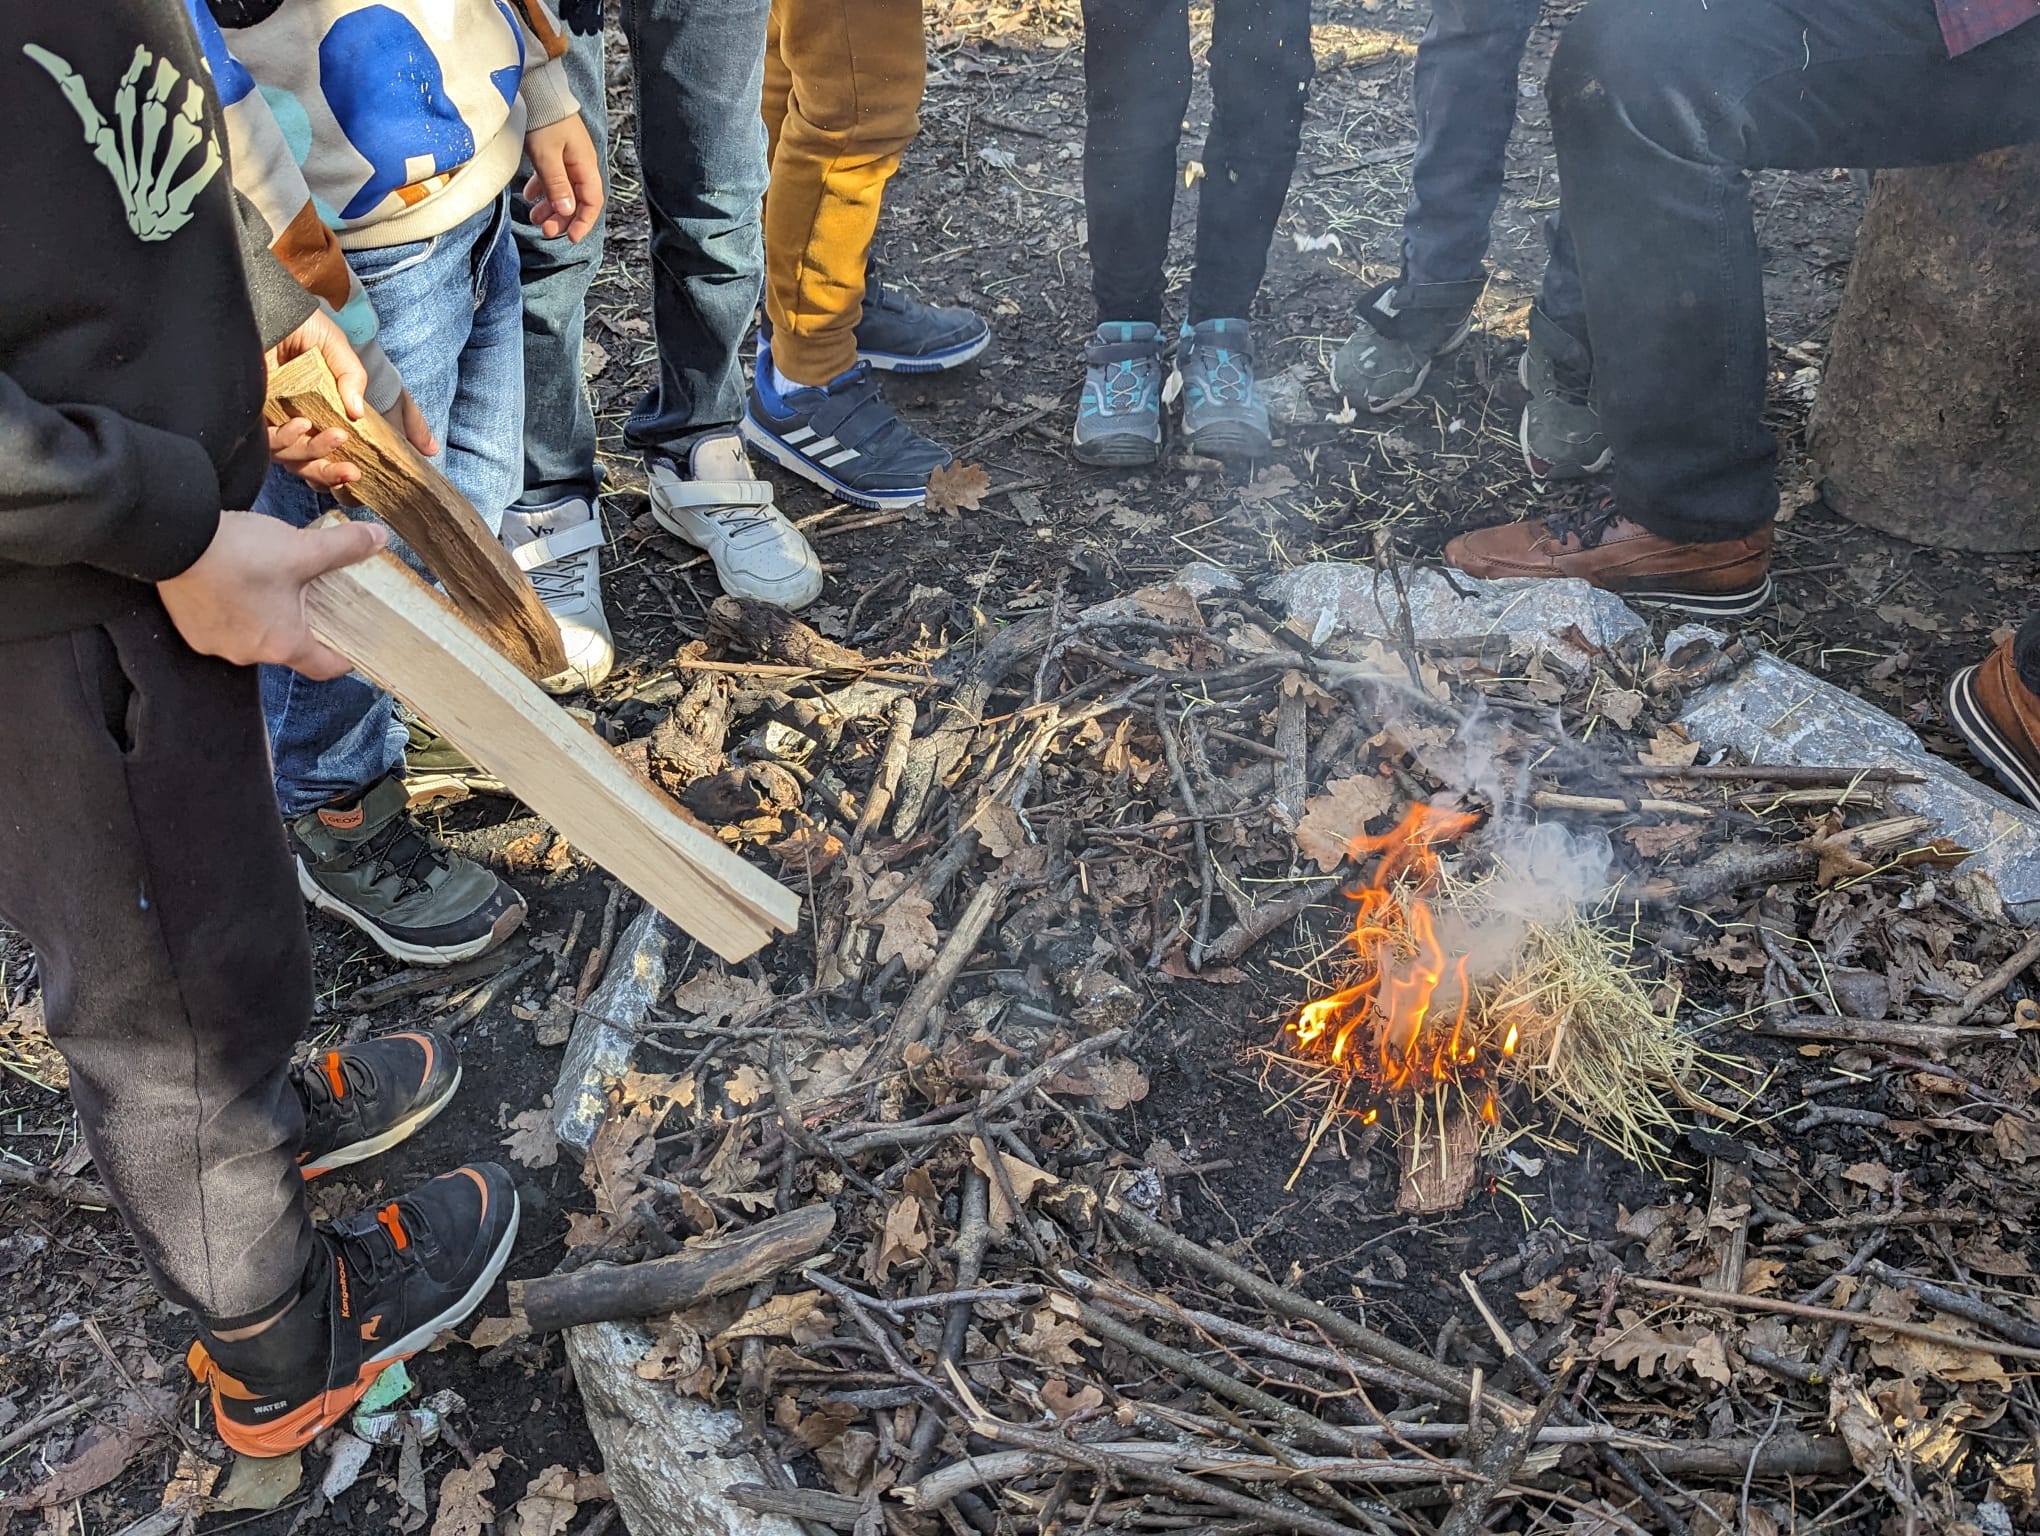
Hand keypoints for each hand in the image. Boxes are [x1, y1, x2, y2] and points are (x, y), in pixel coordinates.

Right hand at [157, 512, 386, 678]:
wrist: (172, 539)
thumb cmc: (238, 552)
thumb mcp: (301, 548)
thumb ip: (344, 547)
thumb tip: (379, 539)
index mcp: (282, 644)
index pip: (326, 666)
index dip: (345, 656)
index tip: (355, 641)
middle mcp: (248, 653)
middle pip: (290, 648)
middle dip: (305, 624)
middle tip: (316, 598)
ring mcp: (215, 644)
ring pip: (255, 635)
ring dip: (269, 615)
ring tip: (275, 584)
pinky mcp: (190, 629)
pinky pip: (224, 626)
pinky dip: (238, 610)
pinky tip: (239, 582)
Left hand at [264, 311, 436, 486]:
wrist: (258, 311)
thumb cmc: (299, 325)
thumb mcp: (334, 345)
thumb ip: (351, 376)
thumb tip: (358, 413)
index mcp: (343, 404)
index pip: (379, 429)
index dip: (403, 441)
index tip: (427, 451)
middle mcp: (318, 420)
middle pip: (333, 463)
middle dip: (341, 476)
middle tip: (355, 474)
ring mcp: (290, 425)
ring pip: (304, 464)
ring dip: (320, 459)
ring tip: (333, 437)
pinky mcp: (263, 423)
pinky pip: (275, 448)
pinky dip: (288, 441)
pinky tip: (298, 424)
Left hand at [523, 114, 604, 242]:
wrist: (537, 88)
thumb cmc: (544, 119)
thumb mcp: (547, 155)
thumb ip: (557, 185)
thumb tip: (567, 211)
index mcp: (585, 165)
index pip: (592, 202)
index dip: (583, 222)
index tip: (570, 238)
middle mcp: (580, 164)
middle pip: (577, 200)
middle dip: (563, 218)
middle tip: (545, 230)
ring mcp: (568, 157)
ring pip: (564, 190)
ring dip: (551, 206)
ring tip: (534, 217)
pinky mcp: (556, 151)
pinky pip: (553, 178)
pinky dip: (543, 190)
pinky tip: (529, 196)